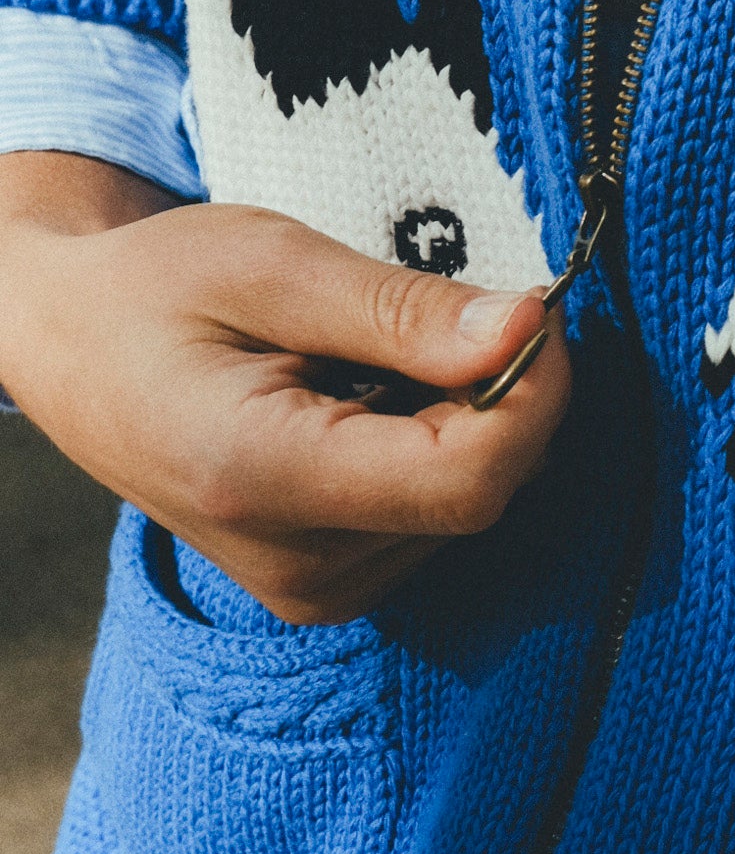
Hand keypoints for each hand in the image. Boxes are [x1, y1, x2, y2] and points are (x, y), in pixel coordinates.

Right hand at [0, 150, 571, 623]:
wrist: (74, 347)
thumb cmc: (159, 289)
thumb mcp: (275, 264)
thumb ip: (402, 310)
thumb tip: (528, 332)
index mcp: (264, 481)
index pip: (468, 479)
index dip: (534, 392)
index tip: (540, 307)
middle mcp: (295, 566)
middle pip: (480, 491)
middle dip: (507, 393)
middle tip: (467, 304)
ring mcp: (313, 588)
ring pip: (471, 501)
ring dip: (469, 414)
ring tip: (384, 349)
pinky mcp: (332, 581)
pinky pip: (437, 512)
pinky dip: (438, 440)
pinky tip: (377, 393)